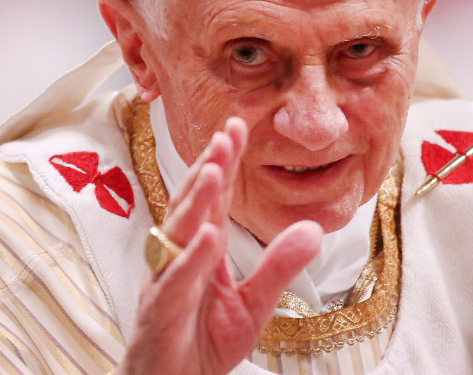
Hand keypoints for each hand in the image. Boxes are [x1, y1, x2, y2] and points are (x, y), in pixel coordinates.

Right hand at [118, 118, 323, 374]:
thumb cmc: (201, 345)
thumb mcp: (254, 306)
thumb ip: (279, 267)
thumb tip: (314, 230)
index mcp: (201, 250)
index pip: (213, 199)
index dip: (223, 163)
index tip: (237, 127)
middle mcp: (179, 258)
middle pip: (192, 204)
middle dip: (207, 168)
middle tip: (226, 134)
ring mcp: (165, 282)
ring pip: (177, 233)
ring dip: (195, 201)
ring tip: (214, 170)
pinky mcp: (158, 313)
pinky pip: (173, 282)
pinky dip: (189, 259)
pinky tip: (206, 237)